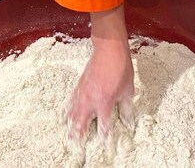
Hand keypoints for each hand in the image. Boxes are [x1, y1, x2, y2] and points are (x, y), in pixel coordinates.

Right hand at [67, 4, 134, 141]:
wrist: (109, 50)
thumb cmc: (121, 68)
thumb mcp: (128, 90)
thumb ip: (126, 108)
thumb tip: (127, 121)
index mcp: (105, 103)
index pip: (103, 125)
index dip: (103, 135)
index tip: (103, 143)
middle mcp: (92, 100)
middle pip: (82, 122)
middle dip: (80, 134)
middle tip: (77, 144)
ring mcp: (83, 93)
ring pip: (74, 113)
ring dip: (72, 125)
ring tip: (69, 135)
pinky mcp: (79, 85)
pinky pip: (72, 101)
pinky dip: (69, 110)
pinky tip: (66, 114)